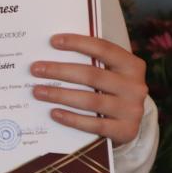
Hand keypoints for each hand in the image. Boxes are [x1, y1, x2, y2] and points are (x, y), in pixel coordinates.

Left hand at [30, 33, 147, 146]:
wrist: (130, 124)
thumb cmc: (112, 92)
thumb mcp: (110, 74)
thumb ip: (91, 63)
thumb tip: (52, 54)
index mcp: (132, 66)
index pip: (103, 49)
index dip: (78, 43)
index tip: (53, 41)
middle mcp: (135, 87)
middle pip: (92, 75)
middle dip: (60, 71)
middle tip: (36, 69)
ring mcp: (132, 110)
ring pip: (90, 100)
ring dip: (60, 95)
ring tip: (38, 91)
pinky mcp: (126, 131)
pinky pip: (94, 124)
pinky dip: (72, 118)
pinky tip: (54, 113)